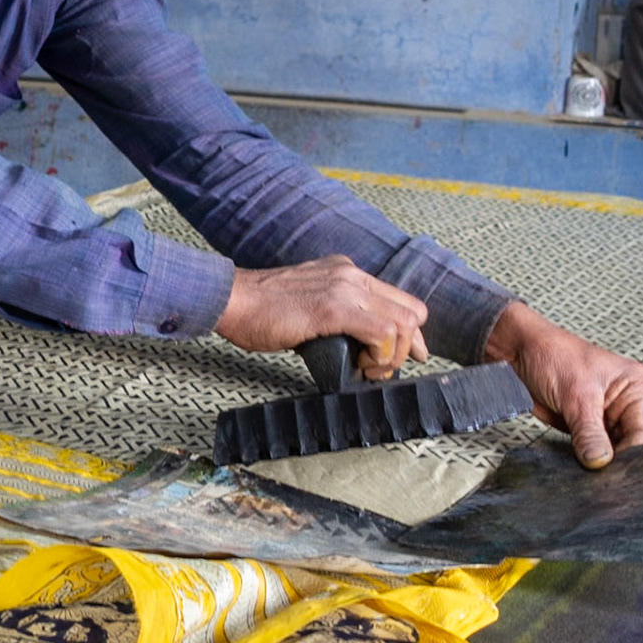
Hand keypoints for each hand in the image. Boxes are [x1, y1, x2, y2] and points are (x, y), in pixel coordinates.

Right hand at [214, 255, 429, 378]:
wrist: (230, 299)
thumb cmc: (259, 309)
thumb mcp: (307, 303)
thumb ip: (332, 317)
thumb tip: (352, 348)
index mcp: (346, 272)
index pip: (400, 300)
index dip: (408, 334)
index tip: (402, 357)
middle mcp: (350, 274)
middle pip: (412, 312)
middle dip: (406, 348)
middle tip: (382, 370)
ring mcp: (343, 288)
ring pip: (403, 323)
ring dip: (392, 356)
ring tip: (367, 370)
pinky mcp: (332, 307)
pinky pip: (381, 333)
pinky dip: (379, 356)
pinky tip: (360, 366)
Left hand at [485, 302, 642, 467]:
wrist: (519, 351)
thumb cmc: (552, 355)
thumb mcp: (575, 395)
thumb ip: (589, 432)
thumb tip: (600, 462)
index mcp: (637, 387)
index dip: (630, 457)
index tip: (613, 476)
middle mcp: (627, 404)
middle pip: (632, 447)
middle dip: (615, 464)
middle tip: (601, 483)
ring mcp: (607, 417)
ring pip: (612, 453)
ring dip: (599, 465)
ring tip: (590, 480)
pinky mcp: (587, 427)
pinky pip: (592, 451)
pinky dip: (586, 461)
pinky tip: (580, 472)